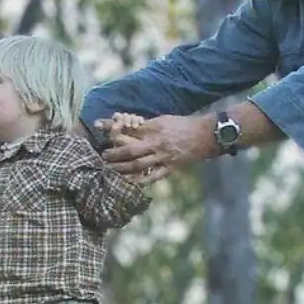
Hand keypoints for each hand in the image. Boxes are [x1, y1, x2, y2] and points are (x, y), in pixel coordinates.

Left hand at [94, 114, 213, 182]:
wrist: (205, 135)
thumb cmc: (183, 125)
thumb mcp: (163, 120)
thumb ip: (146, 125)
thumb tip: (127, 126)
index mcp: (154, 127)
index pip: (128, 128)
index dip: (112, 128)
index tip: (98, 126)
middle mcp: (157, 142)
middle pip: (130, 150)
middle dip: (114, 154)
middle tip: (104, 156)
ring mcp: (163, 156)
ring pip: (138, 165)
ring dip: (123, 169)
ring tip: (111, 170)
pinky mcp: (171, 167)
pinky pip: (153, 176)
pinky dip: (140, 181)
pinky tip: (130, 183)